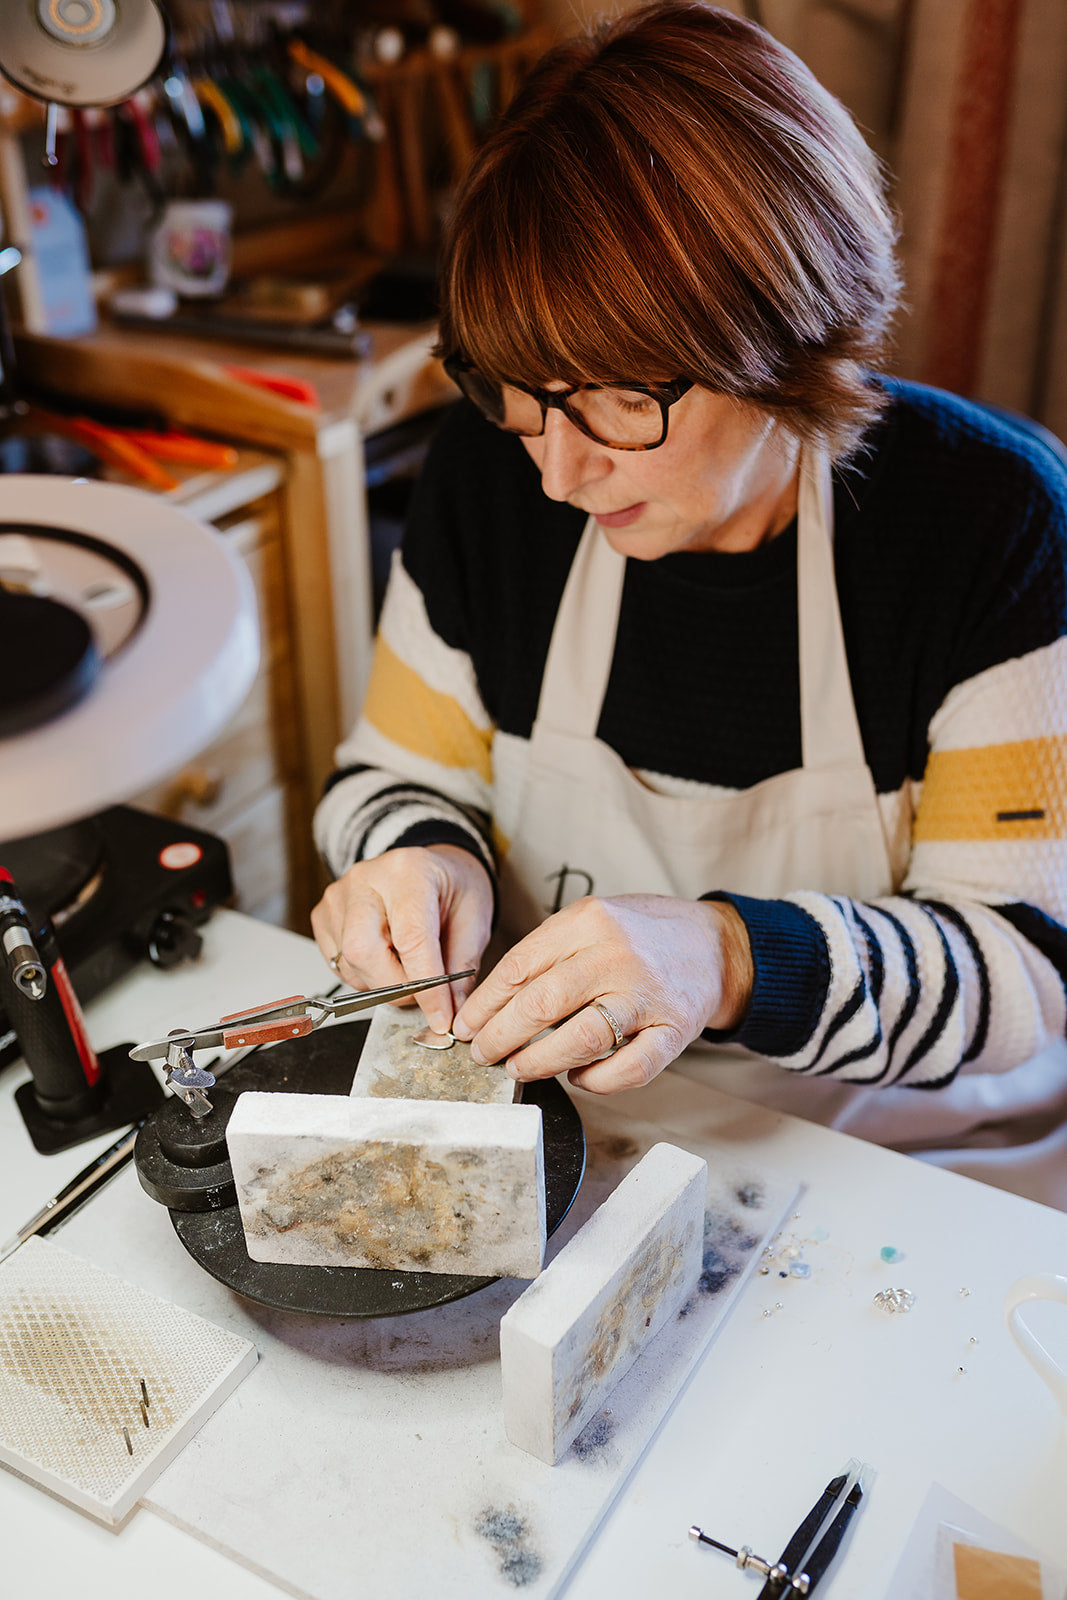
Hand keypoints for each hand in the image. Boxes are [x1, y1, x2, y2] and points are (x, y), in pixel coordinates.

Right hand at [310, 844, 493, 1031]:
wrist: (430, 867)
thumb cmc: (452, 887)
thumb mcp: (474, 919)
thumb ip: (462, 965)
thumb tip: (451, 1011)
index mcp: (409, 872)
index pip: (411, 938)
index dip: (426, 986)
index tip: (441, 1016)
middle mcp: (366, 879)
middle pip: (363, 951)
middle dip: (395, 987)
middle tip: (422, 993)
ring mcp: (338, 896)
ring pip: (349, 964)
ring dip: (382, 983)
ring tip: (408, 967)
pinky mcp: (323, 915)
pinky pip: (337, 964)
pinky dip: (365, 975)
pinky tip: (386, 959)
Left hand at [451, 894, 752, 1093]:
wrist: (715, 946)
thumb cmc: (641, 937)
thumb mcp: (592, 921)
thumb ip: (547, 953)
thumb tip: (491, 1004)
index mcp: (588, 921)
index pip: (519, 966)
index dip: (484, 1003)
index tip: (466, 1026)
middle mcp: (616, 954)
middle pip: (541, 1003)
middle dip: (500, 1036)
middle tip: (483, 1054)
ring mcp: (647, 994)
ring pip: (580, 1039)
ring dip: (539, 1061)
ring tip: (519, 1068)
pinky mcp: (674, 1030)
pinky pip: (629, 1068)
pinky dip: (596, 1081)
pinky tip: (578, 1078)